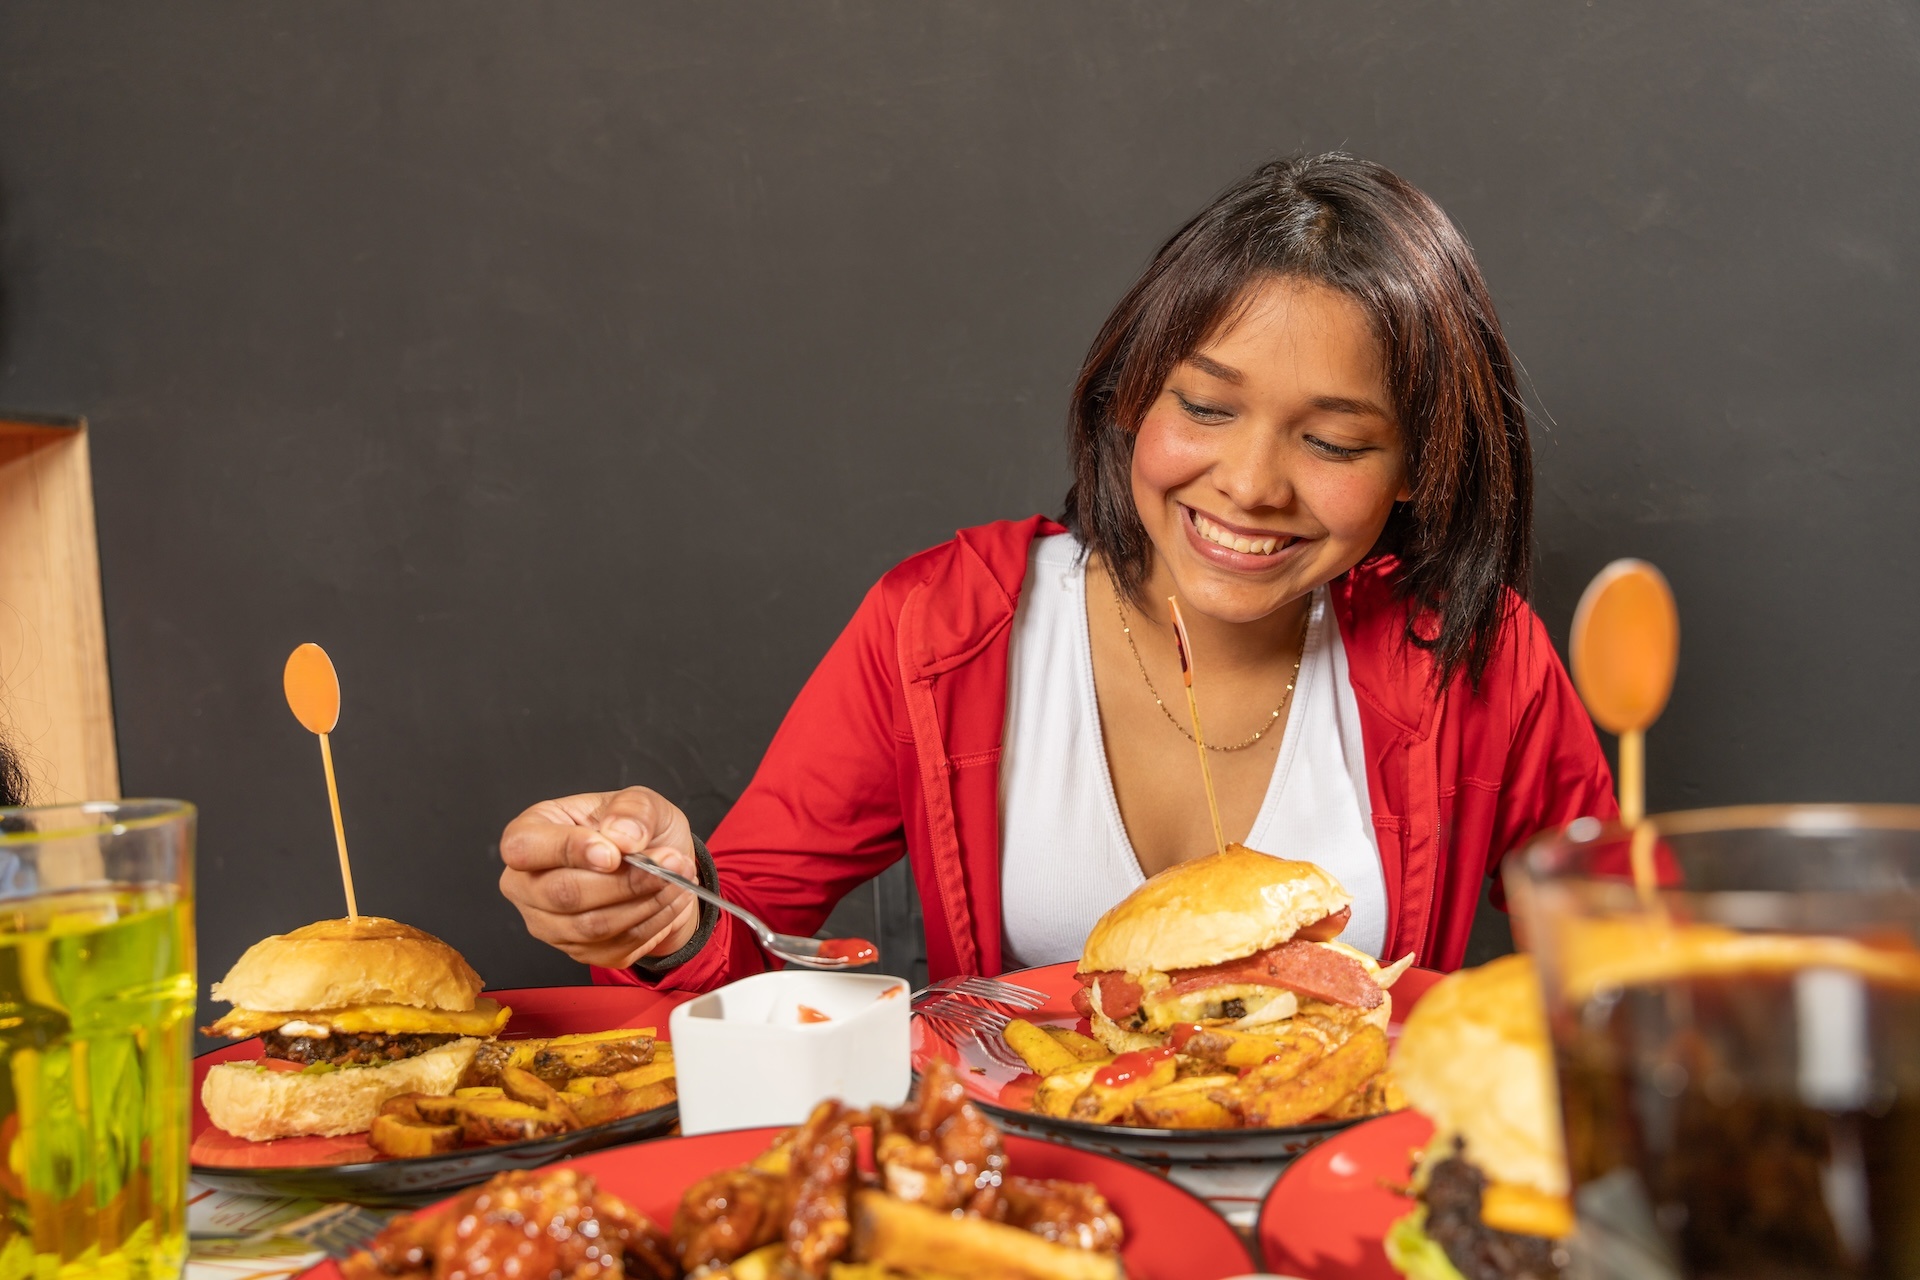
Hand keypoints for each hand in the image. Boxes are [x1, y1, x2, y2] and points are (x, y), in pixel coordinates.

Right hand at [498, 787, 703, 968]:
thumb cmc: (634, 828)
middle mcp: (527, 884)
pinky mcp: (579, 950)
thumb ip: (632, 809)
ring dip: (646, 902)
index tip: (613, 854)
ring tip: (678, 877)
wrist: (658, 865)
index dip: (569, 851)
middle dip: (625, 881)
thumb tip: (622, 835)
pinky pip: (616, 945)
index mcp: (530, 833)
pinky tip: (671, 899)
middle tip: (669, 863)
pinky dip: (654, 922)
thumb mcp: (641, 801)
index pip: (525, 848)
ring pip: (593, 926)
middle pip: (563, 894)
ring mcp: (549, 923)